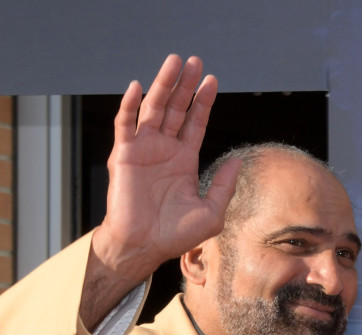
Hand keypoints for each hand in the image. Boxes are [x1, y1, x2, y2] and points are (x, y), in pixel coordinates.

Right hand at [83, 55, 240, 321]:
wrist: (143, 247)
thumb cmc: (175, 236)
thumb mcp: (211, 213)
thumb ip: (225, 186)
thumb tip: (238, 161)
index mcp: (184, 160)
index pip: (195, 122)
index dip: (203, 101)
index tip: (212, 80)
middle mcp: (164, 150)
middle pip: (176, 108)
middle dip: (185, 85)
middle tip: (194, 60)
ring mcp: (143, 150)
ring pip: (153, 109)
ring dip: (163, 85)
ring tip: (174, 62)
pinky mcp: (124, 156)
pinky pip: (125, 125)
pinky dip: (130, 105)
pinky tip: (138, 87)